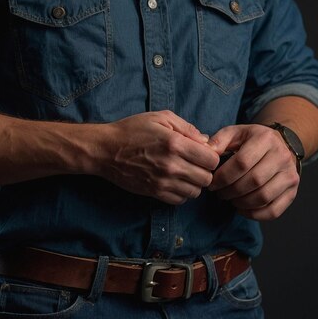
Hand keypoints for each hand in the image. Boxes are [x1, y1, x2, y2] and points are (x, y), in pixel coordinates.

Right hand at [100, 111, 219, 204]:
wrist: (105, 150)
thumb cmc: (132, 130)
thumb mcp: (160, 118)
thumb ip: (186, 127)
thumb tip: (205, 141)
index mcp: (175, 143)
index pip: (211, 160)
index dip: (211, 156)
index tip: (202, 153)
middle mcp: (171, 165)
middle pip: (206, 178)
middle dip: (204, 171)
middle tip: (194, 164)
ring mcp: (163, 182)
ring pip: (195, 192)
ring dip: (193, 183)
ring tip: (184, 173)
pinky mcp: (154, 192)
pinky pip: (180, 200)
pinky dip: (182, 193)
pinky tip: (175, 182)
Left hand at [207, 124, 299, 220]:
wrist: (280, 144)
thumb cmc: (251, 140)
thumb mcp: (234, 133)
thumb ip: (218, 141)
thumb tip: (208, 154)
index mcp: (266, 138)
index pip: (242, 162)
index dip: (223, 176)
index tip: (212, 183)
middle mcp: (282, 156)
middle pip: (253, 180)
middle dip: (230, 191)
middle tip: (219, 193)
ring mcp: (290, 175)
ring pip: (263, 197)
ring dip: (241, 203)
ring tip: (230, 199)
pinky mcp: (293, 191)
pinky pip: (274, 211)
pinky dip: (255, 215)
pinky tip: (241, 209)